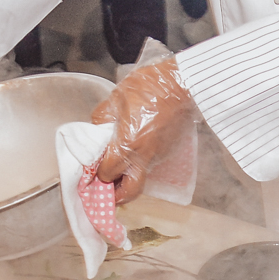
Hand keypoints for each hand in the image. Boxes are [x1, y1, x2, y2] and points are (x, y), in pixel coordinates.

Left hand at [91, 57, 193, 204]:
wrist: (183, 84)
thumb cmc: (149, 87)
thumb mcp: (116, 98)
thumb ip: (102, 118)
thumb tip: (98, 132)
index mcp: (128, 144)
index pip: (108, 173)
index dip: (99, 173)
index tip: (95, 167)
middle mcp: (144, 156)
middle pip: (130, 191)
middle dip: (117, 195)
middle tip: (108, 189)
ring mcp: (158, 156)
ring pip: (141, 178)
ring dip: (128, 178)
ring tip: (118, 167)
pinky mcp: (167, 151)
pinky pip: (150, 164)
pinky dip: (140, 163)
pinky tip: (135, 149)